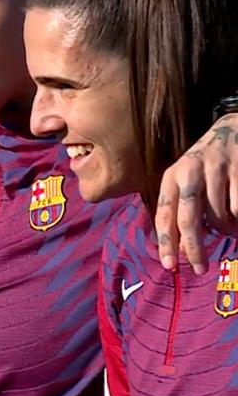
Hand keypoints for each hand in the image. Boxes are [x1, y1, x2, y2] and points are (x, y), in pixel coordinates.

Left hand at [155, 114, 237, 273]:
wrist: (233, 127)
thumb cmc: (207, 163)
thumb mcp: (186, 179)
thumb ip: (180, 207)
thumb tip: (177, 247)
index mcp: (172, 176)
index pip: (165, 214)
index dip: (166, 241)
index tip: (169, 265)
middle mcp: (190, 171)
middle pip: (188, 219)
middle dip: (193, 249)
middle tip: (199, 268)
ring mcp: (216, 169)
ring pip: (218, 216)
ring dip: (224, 231)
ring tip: (230, 230)